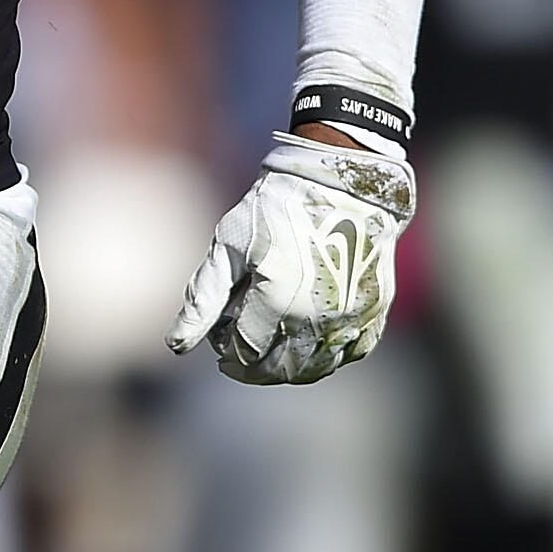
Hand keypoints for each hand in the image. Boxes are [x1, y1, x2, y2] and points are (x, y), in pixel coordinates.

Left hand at [167, 132, 413, 384]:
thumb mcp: (228, 247)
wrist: (339, 182)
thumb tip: (176, 346)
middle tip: (237, 348)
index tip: (218, 335)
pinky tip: (308, 340)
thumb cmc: (274, 209)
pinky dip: (327, 357)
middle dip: (252, 366)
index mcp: (278, 301)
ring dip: (287, 368)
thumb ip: (203, 300)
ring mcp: (353, 317)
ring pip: (316, 368)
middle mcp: (318, 318)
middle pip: (279, 368)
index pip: (245, 353)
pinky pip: (352, 353)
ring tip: (269, 346)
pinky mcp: (375, 311)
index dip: (225, 350)